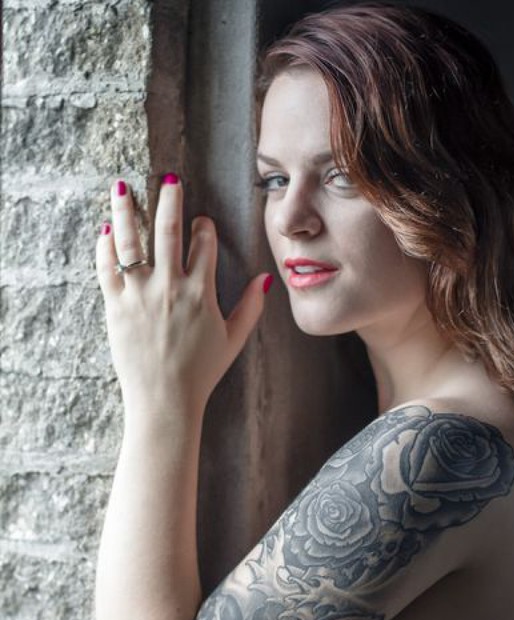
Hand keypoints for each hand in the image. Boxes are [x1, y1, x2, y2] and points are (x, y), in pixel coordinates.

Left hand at [95, 175, 271, 412]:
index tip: (201, 222)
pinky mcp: (116, 306)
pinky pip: (107, 267)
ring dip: (125, 209)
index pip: (204, 245)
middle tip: (169, 179)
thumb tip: (263, 279)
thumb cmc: (200, 372)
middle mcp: (170, 286)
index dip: (204, 228)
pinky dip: (105, 246)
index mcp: (201, 292)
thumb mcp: (233, 340)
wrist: (164, 400)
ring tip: (121, 186)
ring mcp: (140, 294)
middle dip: (170, 199)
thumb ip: (251, 307)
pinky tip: (106, 230)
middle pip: (168, 230)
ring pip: (130, 240)